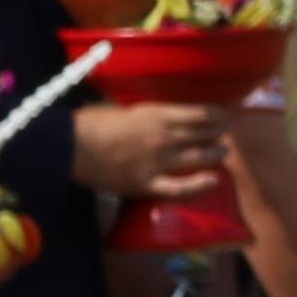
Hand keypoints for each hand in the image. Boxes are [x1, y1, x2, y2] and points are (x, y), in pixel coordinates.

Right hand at [69, 99, 231, 204]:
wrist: (72, 146)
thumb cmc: (92, 122)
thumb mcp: (123, 108)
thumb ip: (146, 114)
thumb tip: (157, 115)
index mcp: (158, 114)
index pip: (200, 114)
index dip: (217, 115)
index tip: (223, 116)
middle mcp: (165, 137)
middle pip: (204, 135)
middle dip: (218, 134)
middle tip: (224, 135)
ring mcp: (158, 162)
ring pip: (199, 158)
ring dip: (216, 154)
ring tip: (223, 153)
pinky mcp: (148, 184)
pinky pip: (180, 188)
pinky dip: (200, 185)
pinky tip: (213, 181)